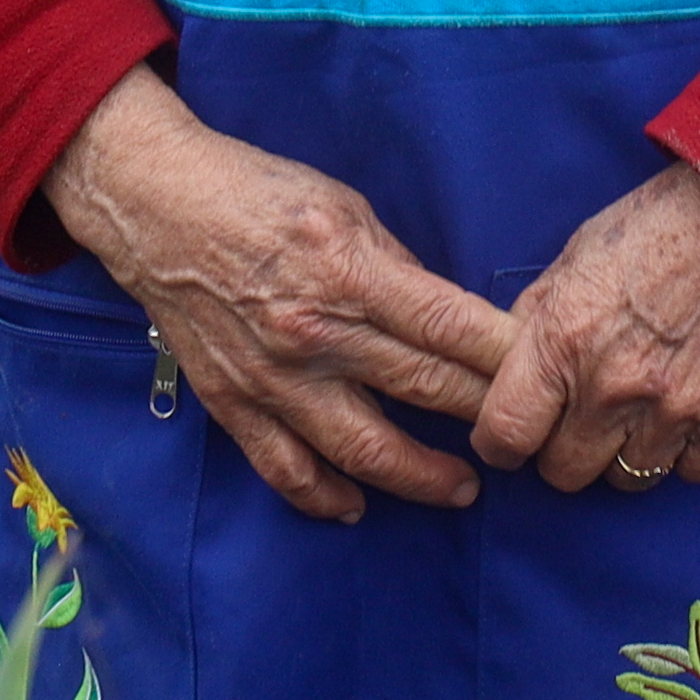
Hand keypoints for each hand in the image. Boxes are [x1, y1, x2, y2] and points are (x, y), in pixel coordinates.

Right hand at [46, 71, 517, 522]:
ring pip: (363, 449)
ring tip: (461, 489)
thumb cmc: (257, 193)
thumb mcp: (347, 207)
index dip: (503, 360)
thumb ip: (398, 269)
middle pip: (422, 389)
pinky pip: (286, 469)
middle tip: (523, 438)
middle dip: (484, 417)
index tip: (543, 376)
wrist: (157, 207)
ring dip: (420, 477)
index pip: (448, 329)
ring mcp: (272, 378)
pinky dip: (325, 497)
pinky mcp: (234, 403)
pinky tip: (359, 506)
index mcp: (350, 272)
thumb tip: (448, 317)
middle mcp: (315, 334)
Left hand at [468, 163, 699, 493]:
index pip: (505, 435)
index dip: (500, 442)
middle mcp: (616, 386)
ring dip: (626, 450)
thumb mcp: (573, 259)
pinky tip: (685, 411)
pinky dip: (684, 451)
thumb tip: (506, 370)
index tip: (514, 436)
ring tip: (640, 408)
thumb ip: (535, 322)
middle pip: (564, 472)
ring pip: (628, 477)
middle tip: (583, 417)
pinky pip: (690, 472)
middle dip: (565, 448)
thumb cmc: (655, 228)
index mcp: (563, 341)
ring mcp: (676, 407)